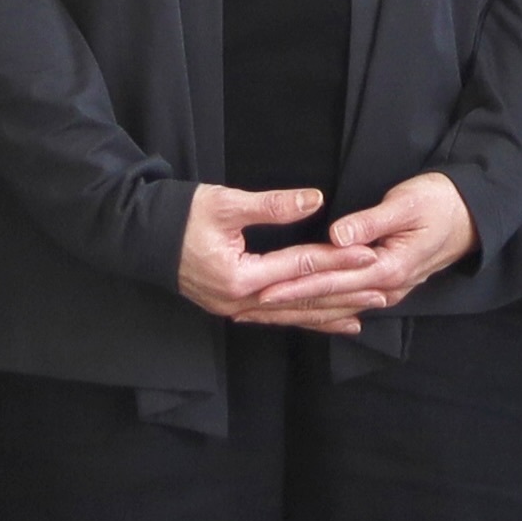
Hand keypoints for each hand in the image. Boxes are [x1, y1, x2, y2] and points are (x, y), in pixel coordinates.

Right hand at [178, 184, 379, 332]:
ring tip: (367, 311)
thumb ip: (273, 206)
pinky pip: (278, 317)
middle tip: (384, 290)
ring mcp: (235, 309)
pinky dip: (307, 318)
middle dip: (345, 295)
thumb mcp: (226, 204)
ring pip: (293, 315)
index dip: (338, 260)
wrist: (138, 236)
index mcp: (239, 277)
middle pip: (302, 301)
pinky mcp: (233, 306)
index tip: (370, 254)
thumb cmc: (180, 216)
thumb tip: (315, 200)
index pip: (300, 269)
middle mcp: (239, 302)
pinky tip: (331, 320)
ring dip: (331, 313)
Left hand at [252, 172, 478, 323]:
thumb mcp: (406, 204)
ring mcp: (388, 290)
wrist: (473, 214)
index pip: (330, 280)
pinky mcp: (386, 284)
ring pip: (335, 306)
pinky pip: (348, 302)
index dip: (294, 285)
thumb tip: (337, 234)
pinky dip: (323, 310)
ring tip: (263, 315)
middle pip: (328, 300)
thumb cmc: (440, 201)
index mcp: (388, 267)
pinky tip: (304, 316)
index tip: (262, 288)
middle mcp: (386, 287)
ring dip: (299, 311)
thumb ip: (370, 221)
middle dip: (286, 305)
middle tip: (247, 309)